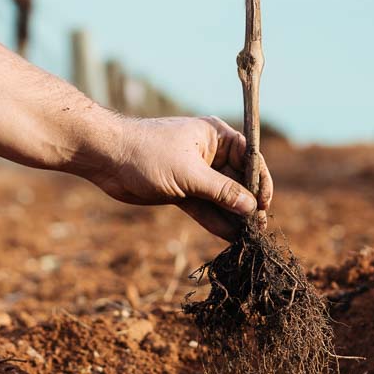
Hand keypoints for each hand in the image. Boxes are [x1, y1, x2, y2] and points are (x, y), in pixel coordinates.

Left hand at [91, 115, 272, 239]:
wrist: (107, 158)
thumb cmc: (148, 154)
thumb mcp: (190, 173)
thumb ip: (222, 191)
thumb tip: (252, 207)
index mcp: (216, 136)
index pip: (250, 158)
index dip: (261, 181)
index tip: (266, 205)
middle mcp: (210, 153)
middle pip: (238, 180)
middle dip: (248, 203)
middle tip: (259, 228)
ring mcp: (196, 172)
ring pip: (222, 197)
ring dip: (234, 216)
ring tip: (249, 237)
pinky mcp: (182, 190)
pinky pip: (205, 207)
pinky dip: (216, 221)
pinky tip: (230, 237)